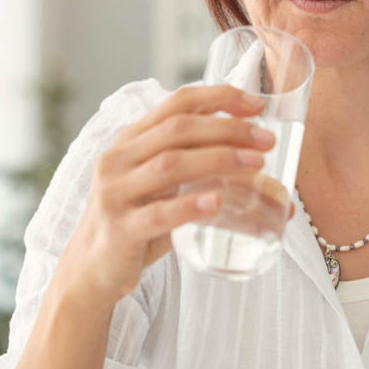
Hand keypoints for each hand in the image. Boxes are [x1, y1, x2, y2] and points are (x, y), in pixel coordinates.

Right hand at [56, 85, 291, 303]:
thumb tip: (278, 191)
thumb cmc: (138, 224)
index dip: (219, 97)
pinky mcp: (119, 229)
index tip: (258, 105)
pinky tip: (217, 203)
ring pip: (170, 165)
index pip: (177, 102)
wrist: (91, 271)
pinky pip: (158, 214)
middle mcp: (119, 158)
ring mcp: (115, 193)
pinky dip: (190, 206)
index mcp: (131, 139)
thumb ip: (207, 179)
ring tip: (256, 165)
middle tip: (267, 141)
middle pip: (178, 129)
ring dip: (218, 160)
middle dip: (228, 129)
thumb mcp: (165, 189)